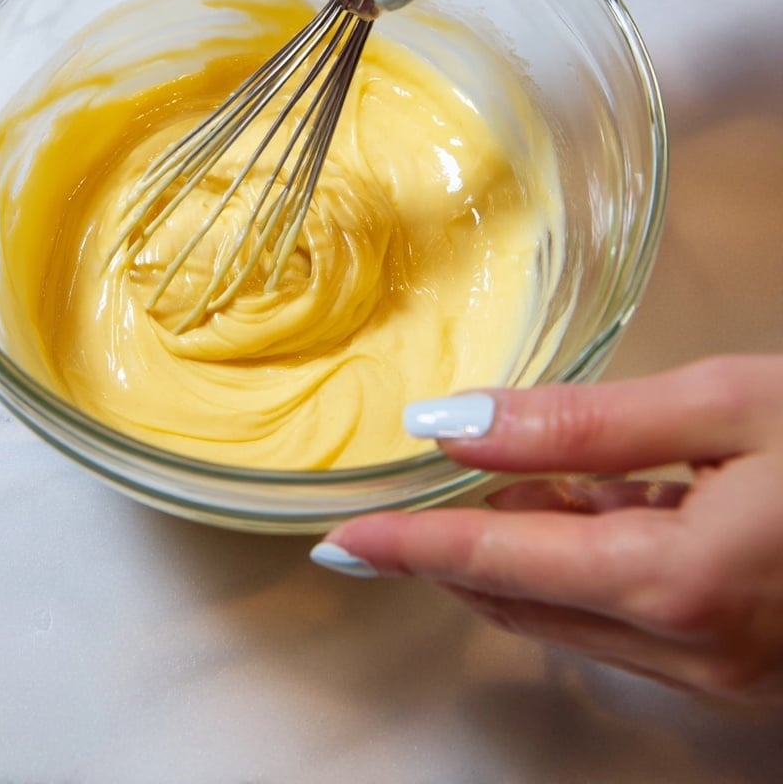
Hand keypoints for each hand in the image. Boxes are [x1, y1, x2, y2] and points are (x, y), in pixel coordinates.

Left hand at [311, 356, 782, 701]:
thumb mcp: (727, 405)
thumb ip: (581, 424)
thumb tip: (451, 424)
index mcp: (676, 582)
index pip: (495, 564)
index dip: (408, 549)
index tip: (339, 542)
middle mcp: (693, 651)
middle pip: (526, 597)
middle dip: (459, 546)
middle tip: (417, 491)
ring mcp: (728, 676)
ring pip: (576, 614)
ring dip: (526, 550)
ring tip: (516, 475)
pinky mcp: (752, 673)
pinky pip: (635, 622)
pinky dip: (595, 564)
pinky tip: (606, 502)